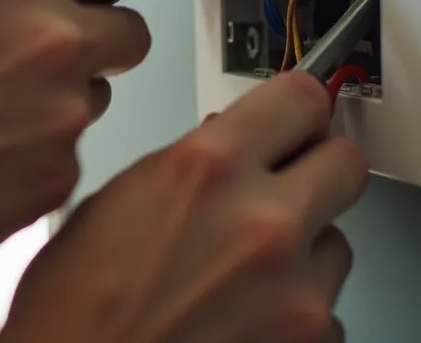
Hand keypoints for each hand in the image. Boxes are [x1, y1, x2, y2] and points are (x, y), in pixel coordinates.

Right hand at [0, 73, 367, 342]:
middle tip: (291, 187)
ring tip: (243, 279)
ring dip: (303, 253)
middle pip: (346, 162)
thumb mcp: (113, 205)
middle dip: (319, 170)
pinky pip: (330, 313)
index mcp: (207, 169)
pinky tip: (245, 322)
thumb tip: (232, 145)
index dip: (299, 108)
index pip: (301, 98)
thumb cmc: (73, 315)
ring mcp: (295, 290)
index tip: (300, 117)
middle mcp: (262, 221)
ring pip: (338, 244)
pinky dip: (296, 317)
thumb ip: (190, 165)